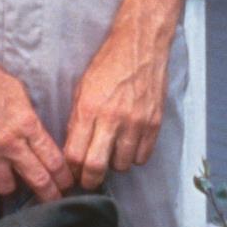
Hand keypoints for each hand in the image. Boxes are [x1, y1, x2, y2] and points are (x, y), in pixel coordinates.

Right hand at [0, 35, 71, 201]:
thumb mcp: (21, 96)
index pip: (54, 161)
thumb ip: (31, 122)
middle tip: (53, 199)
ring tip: (10, 178)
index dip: (63, 177)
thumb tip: (39, 142)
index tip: (66, 184)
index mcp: (27, 124)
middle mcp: (9, 142)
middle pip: (37, 179)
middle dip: (50, 194)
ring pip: (6, 188)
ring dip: (11, 185)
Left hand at [63, 25, 169, 190]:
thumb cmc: (108, 65)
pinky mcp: (154, 124)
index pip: (75, 155)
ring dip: (114, 165)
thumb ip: (77, 120)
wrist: (140, 46)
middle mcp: (112, 119)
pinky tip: (129, 145)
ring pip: (122, 165)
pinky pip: (143, 157)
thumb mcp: (82, 88)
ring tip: (111, 153)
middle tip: (88, 179)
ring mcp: (136, 123)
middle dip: (89, 180)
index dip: (71, 169)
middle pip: (97, 168)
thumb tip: (73, 150)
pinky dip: (134, 157)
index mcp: (89, 109)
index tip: (72, 172)